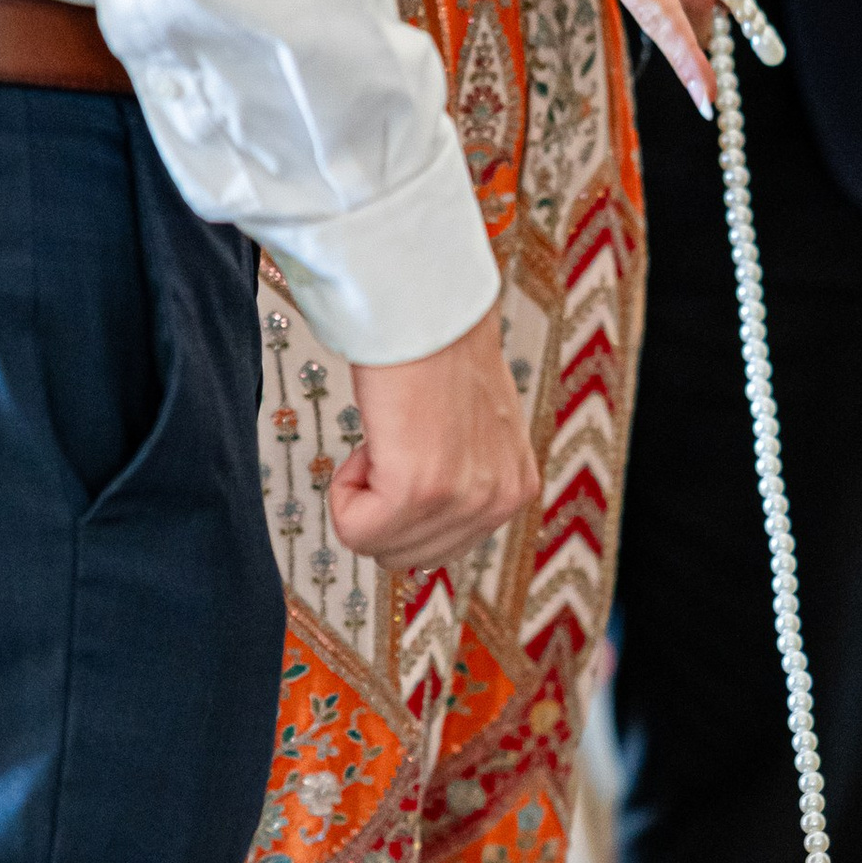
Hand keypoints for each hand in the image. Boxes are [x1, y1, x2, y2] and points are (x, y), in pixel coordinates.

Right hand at [336, 308, 536, 564]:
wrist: (426, 306)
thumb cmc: (437, 348)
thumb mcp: (473, 430)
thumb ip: (460, 475)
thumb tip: (426, 509)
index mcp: (516, 487)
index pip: (442, 547)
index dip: (405, 501)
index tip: (408, 449)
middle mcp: (501, 500)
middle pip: (409, 556)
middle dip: (382, 506)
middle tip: (391, 444)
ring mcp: (465, 499)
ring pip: (380, 547)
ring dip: (364, 493)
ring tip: (387, 437)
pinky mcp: (421, 489)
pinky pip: (356, 529)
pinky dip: (345, 487)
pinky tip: (372, 441)